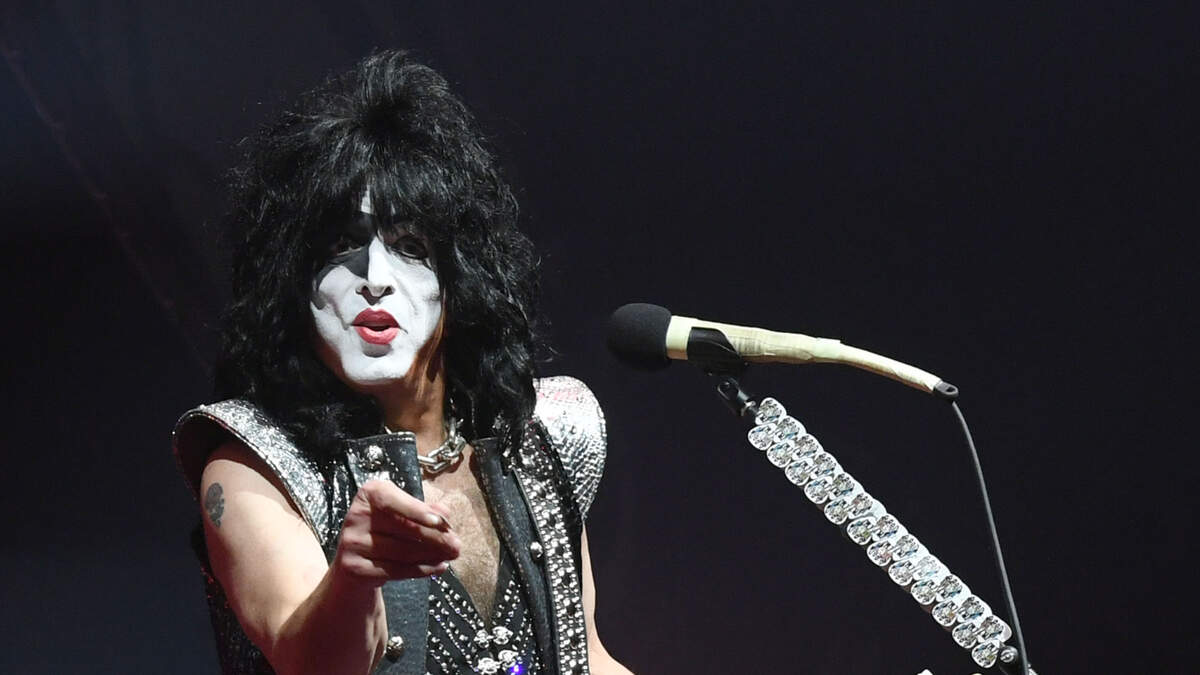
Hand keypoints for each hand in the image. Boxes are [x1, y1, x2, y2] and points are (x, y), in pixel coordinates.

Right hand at [332, 479, 460, 585]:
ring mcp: (352, 543)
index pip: (391, 500)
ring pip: (401, 552)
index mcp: (368, 494)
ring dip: (432, 555)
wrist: (355, 562)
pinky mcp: (354, 568)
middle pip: (402, 528)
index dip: (416, 510)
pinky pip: (395, 570)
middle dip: (435, 537)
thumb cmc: (385, 529)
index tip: (439, 520)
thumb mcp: (402, 513)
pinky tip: (439, 566)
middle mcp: (356, 516)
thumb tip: (444, 511)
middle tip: (457, 544)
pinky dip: (422, 569)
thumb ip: (423, 510)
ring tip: (451, 555)